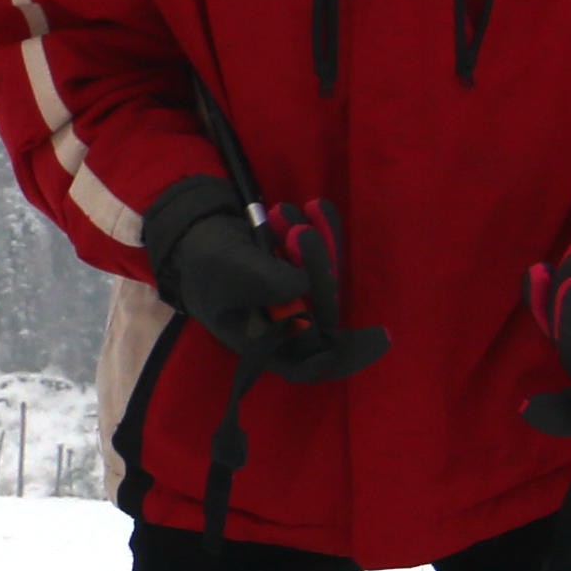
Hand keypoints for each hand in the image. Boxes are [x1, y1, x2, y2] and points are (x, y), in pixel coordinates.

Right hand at [143, 177, 385, 384]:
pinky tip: (315, 206)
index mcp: (262, 342)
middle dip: (315, 269)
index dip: (337, 357)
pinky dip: (324, 230)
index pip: (304, 363)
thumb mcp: (229, 271)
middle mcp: (286, 327)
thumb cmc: (206, 261)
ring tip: (283, 213)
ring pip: (326, 281)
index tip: (374, 339)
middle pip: (322, 313)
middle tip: (299, 232)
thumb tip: (303, 286)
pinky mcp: (304, 272)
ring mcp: (297, 299)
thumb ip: (265, 281)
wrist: (196, 235)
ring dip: (314, 244)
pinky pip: (326, 257)